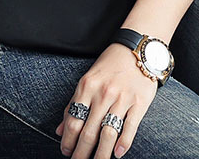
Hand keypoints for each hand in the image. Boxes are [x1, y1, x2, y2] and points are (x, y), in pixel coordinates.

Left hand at [54, 43, 156, 158]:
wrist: (136, 50)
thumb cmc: (110, 65)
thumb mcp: (88, 79)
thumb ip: (73, 104)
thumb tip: (60, 130)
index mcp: (87, 86)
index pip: (73, 120)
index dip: (68, 140)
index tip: (65, 152)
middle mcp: (103, 93)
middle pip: (89, 131)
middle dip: (81, 152)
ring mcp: (121, 99)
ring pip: (108, 133)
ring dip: (101, 154)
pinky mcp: (139, 103)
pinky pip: (130, 127)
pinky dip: (123, 143)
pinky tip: (117, 154)